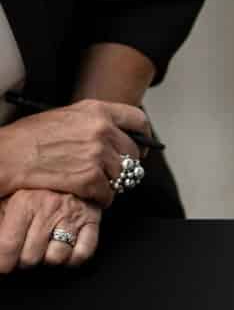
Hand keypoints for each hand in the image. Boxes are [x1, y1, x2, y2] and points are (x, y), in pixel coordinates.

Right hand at [0, 99, 149, 206]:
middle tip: (111, 173)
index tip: (141, 147)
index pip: (138, 120)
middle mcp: (101, 131)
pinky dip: (100, 199)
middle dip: (124, 167)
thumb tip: (116, 137)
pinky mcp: (92, 179)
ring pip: (123, 178)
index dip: (143, 137)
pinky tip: (86, 194)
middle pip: (133, 155)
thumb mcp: (67, 117)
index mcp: (96, 111)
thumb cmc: (32, 138)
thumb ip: (94, 124)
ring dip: (111, 184)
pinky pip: (109, 195)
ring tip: (93, 183)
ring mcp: (98, 155)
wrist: (9, 156)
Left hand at [0, 189, 101, 272]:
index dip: (3, 262)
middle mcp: (48, 210)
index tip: (2, 267)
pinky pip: (82, 254)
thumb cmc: (38, 185)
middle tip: (24, 252)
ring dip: (48, 259)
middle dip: (24, 260)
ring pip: (56, 258)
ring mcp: (72, 218)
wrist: (73, 168)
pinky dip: (73, 259)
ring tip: (44, 249)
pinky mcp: (92, 223)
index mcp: (24, 202)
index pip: (8, 245)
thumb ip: (0, 216)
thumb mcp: (10, 196)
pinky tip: (65, 251)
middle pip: (31, 257)